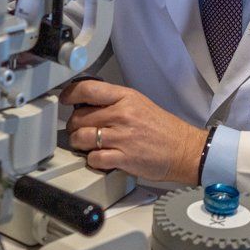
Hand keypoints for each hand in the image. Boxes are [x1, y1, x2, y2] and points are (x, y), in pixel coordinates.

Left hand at [60, 79, 206, 183]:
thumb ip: (113, 101)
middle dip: (75, 124)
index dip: (70, 94)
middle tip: (79, 128)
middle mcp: (122, 115)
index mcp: (126, 97)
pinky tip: (98, 157)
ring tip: (84, 143)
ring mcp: (122, 137)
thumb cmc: (163, 129)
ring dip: (79, 142)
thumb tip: (86, 103)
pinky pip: (94, 158)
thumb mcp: (139, 103)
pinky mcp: (123, 158)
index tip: (65, 99)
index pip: (88, 89)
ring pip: (82, 137)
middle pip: (80, 116)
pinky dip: (92, 160)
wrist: (184, 150)